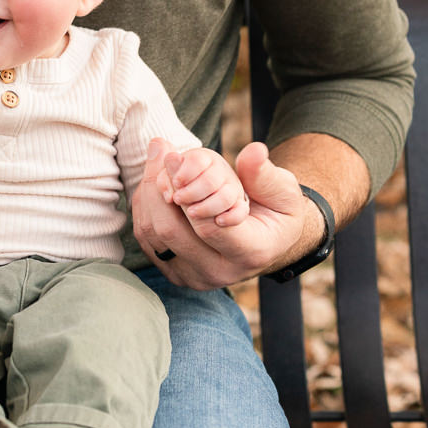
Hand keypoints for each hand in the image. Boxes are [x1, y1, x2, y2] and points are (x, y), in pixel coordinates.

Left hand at [132, 138, 309, 288]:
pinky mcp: (173, 272)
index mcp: (250, 253)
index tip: (174, 155)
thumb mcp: (283, 189)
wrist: (268, 241)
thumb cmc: (277, 211)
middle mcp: (219, 272)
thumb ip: (264, 173)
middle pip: (171, 231)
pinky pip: (146, 238)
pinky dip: (145, 207)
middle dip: (159, 186)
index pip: (208, 226)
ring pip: (152, 235)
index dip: (186, 188)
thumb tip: (254, 150)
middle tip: (161, 150)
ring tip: (157, 161)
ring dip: (148, 193)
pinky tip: (154, 183)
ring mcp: (193, 276)